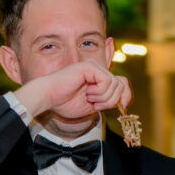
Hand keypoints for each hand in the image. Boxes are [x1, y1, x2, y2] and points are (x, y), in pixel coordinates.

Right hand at [14, 61, 130, 119]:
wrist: (48, 98)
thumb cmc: (65, 103)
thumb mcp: (93, 106)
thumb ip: (108, 101)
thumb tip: (123, 102)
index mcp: (99, 78)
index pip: (123, 84)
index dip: (126, 97)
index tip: (120, 108)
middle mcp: (99, 69)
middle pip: (122, 85)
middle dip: (111, 101)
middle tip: (96, 105)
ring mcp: (94, 66)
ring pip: (115, 85)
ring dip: (103, 98)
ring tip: (89, 99)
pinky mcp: (90, 67)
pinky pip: (107, 81)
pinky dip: (99, 92)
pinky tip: (87, 93)